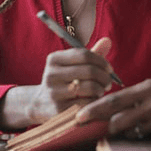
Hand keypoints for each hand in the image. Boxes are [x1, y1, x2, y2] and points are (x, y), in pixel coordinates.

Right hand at [0, 37, 114, 128]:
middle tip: (108, 82)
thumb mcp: (72, 65)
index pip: (84, 55)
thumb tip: (108, 41)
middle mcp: (51, 74)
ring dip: (101, 89)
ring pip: (89, 87)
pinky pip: (86, 103)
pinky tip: (93, 101)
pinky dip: (94, 102)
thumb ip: (91, 54)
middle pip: (89, 71)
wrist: (42, 104)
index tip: (109, 69)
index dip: (101, 61)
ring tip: (101, 91)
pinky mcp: (59, 109)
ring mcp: (54, 92)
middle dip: (104, 77)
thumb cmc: (64, 81)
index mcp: (54, 59)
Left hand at [74, 79, 150, 138]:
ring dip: (122, 133)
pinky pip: (145, 138)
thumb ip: (136, 94)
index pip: (113, 100)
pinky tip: (146, 132)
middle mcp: (150, 104)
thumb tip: (114, 103)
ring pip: (129, 131)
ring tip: (120, 131)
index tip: (79, 116)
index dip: (94, 109)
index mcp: (146, 89)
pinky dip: (141, 136)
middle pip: (117, 118)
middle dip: (103, 126)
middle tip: (92, 130)